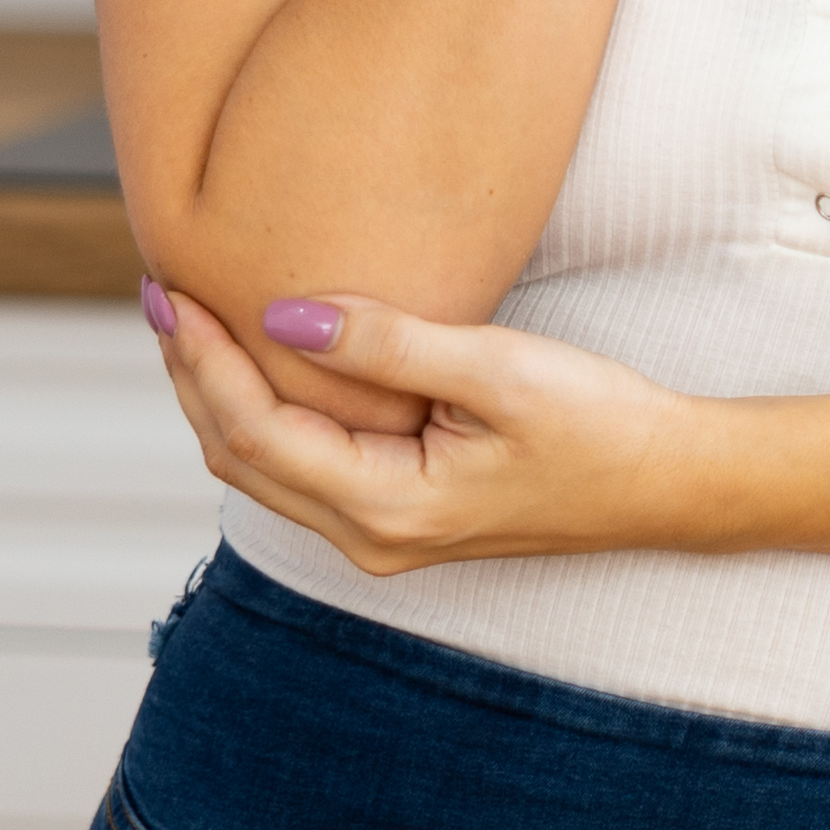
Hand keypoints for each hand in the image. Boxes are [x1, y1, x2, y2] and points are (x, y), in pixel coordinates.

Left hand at [149, 279, 725, 573]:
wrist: (666, 481)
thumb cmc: (601, 424)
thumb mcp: (498, 369)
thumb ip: (389, 344)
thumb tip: (284, 317)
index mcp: (387, 509)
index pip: (255, 433)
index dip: (205, 361)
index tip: (173, 291)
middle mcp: (371, 538)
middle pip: (240, 458)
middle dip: (194, 376)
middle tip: (163, 293)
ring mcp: (383, 535)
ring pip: (264, 468)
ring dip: (222, 396)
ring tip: (194, 321)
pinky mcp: (399, 515)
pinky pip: (302, 468)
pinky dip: (266, 414)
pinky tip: (264, 363)